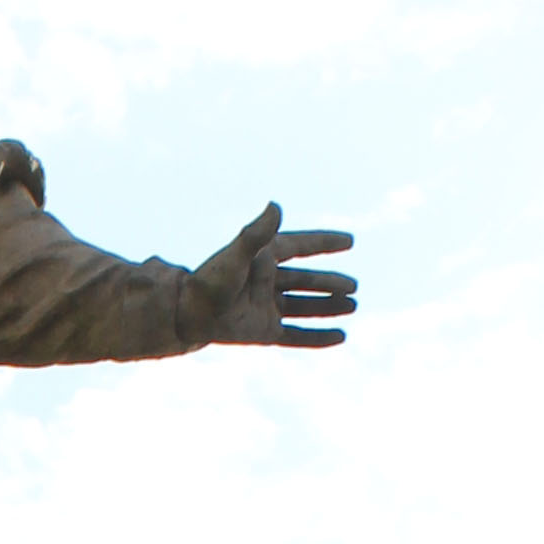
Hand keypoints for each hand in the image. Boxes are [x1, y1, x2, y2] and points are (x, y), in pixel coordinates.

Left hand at [185, 202, 355, 350]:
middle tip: (354, 286)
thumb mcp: (236, 254)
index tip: (349, 241)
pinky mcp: (265, 332)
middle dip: (330, 283)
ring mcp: (267, 308)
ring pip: (306, 307)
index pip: (300, 247)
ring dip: (329, 306)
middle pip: (307, 281)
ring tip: (353, 306)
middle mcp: (267, 282)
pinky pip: (298, 336)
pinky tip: (341, 337)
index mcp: (263, 259)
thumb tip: (276, 206)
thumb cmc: (210, 281)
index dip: (324, 243)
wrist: (189, 316)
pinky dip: (319, 337)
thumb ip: (257, 232)